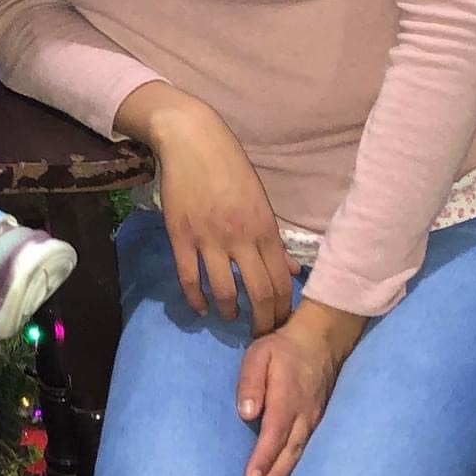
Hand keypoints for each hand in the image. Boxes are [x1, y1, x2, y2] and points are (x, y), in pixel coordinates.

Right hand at [120, 86, 293, 331]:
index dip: (283, 308)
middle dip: (262, 321)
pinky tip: (201, 308)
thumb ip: (275, 240)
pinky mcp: (181, 237)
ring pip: (225, 291)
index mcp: (265, 228)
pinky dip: (196, 300)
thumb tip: (294, 272)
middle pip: (259, 292)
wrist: (191, 140)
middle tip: (260, 334)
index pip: (281, 280)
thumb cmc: (230, 167)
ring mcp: (209, 239)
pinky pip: (190, 279)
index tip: (281, 322)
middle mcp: (241, 237)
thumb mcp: (260, 201)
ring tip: (230, 319)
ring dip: (229, 313)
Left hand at [238, 302, 363, 475]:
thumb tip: (247, 412)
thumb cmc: (282, 348)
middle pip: (289, 451)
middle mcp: (304, 414)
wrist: (321, 341)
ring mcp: (314, 420)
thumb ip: (251, 381)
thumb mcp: (259, 354)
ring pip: (300, 455)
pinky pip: (308, 450)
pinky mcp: (318, 423)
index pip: (274, 433)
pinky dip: (297, 469)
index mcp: (288, 397)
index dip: (263, 457)